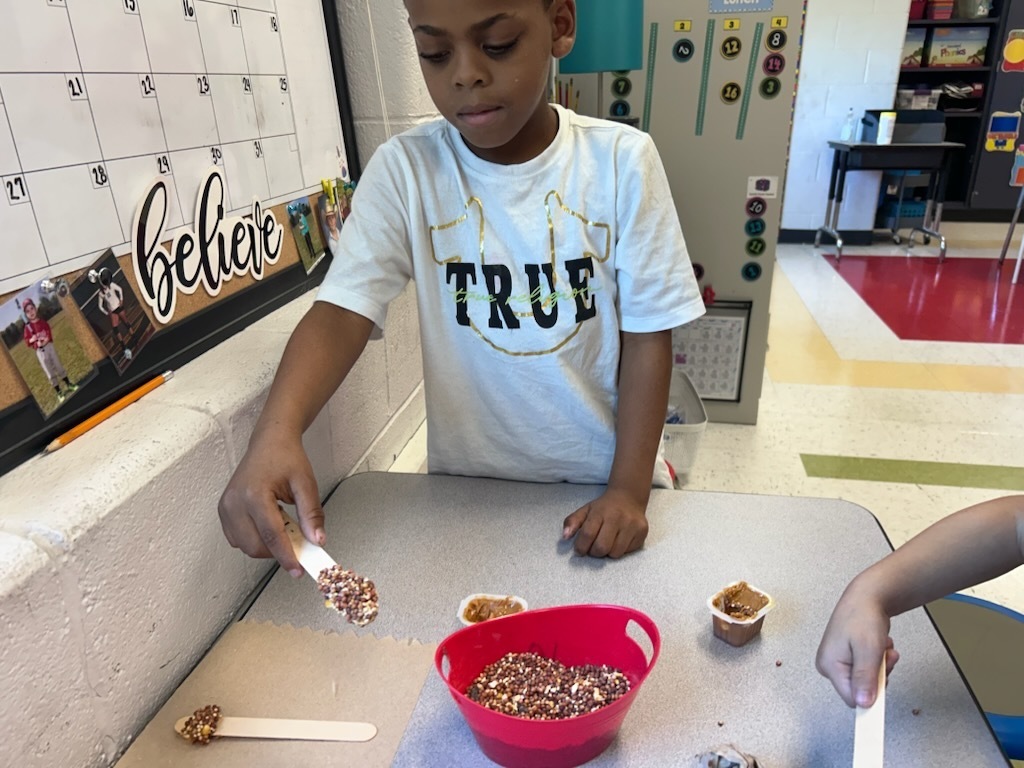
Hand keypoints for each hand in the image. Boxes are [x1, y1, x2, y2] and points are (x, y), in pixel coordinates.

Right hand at [217, 428, 325, 576]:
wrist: (269, 442)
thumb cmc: (286, 458)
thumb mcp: (305, 483)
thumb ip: (312, 514)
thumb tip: (317, 540)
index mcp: (255, 494)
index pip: (271, 535)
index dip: (286, 556)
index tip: (297, 570)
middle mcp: (235, 502)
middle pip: (255, 546)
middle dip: (277, 552)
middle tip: (297, 544)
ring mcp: (226, 507)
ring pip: (244, 546)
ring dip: (265, 546)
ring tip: (282, 526)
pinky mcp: (223, 510)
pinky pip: (237, 538)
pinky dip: (254, 539)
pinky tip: (268, 524)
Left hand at [562, 489, 648, 557]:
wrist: (629, 497)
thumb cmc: (604, 507)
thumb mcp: (586, 510)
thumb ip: (572, 522)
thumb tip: (565, 537)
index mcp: (600, 512)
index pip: (587, 535)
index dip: (580, 547)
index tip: (580, 550)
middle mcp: (617, 517)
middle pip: (601, 547)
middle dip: (595, 552)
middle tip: (594, 548)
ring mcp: (632, 525)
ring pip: (615, 553)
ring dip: (608, 553)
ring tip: (608, 543)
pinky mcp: (642, 532)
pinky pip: (628, 552)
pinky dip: (621, 550)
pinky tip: (619, 540)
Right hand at [816, 586, 899, 707]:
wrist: (867, 596)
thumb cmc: (863, 616)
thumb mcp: (867, 649)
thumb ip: (865, 678)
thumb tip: (863, 703)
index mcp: (829, 665)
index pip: (851, 698)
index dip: (871, 694)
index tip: (884, 682)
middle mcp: (830, 665)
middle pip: (860, 689)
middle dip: (878, 675)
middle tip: (884, 657)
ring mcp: (839, 661)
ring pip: (867, 679)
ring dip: (881, 666)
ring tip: (882, 647)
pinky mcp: (847, 656)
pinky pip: (868, 670)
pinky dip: (878, 660)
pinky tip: (879, 645)